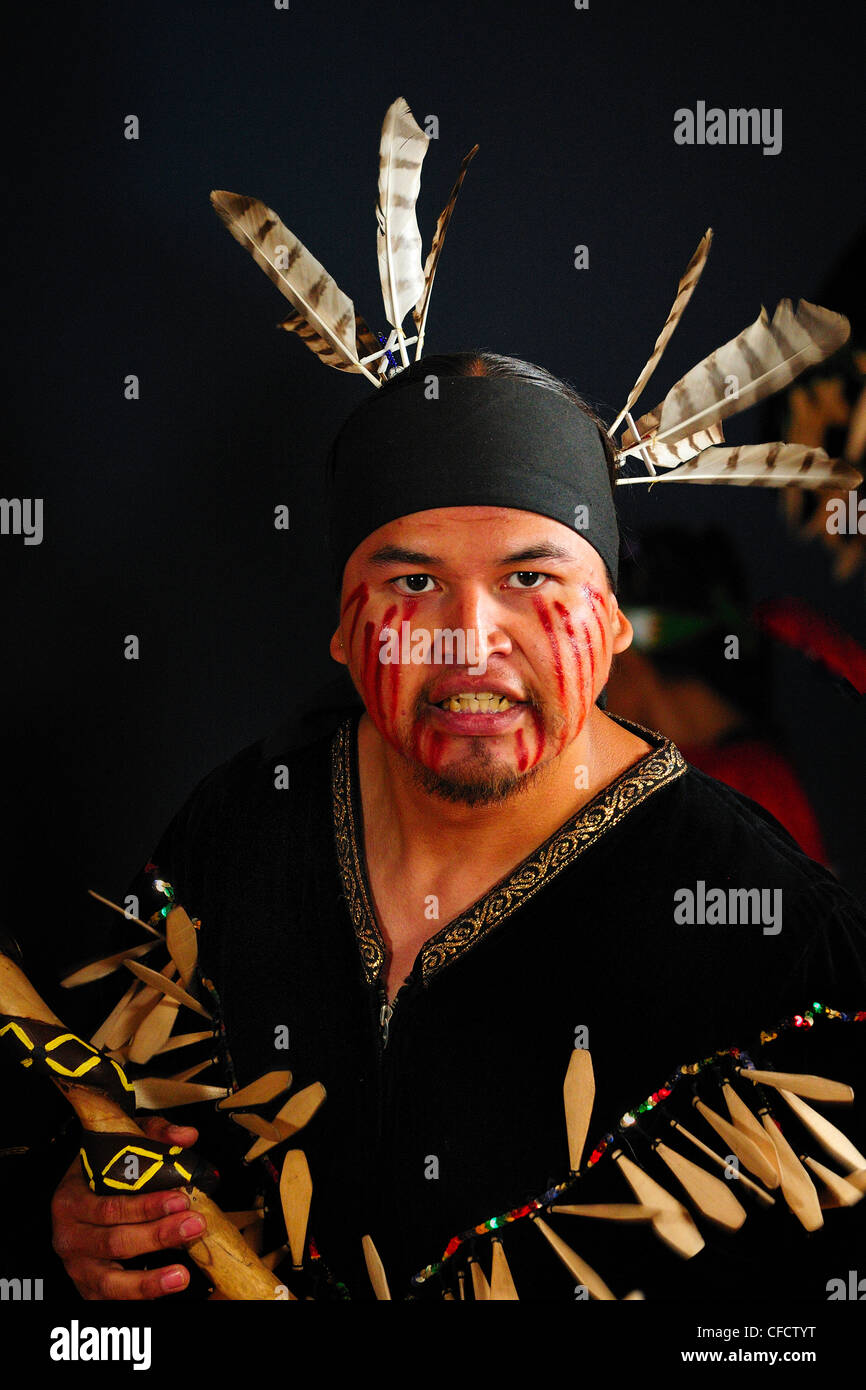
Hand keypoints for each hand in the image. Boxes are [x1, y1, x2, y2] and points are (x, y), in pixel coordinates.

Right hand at [51, 1116, 206, 1299]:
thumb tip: (186, 1136)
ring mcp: (77, 1266)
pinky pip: (111, 1300)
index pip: (109, 1207)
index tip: (179, 1199)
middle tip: (193, 1225)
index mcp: (71, 1199)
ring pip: (111, 1281)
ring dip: (149, 1281)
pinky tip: (165, 1290)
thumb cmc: (101, 1171)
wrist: (77, 1196)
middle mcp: (69, 1236)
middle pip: (114, 1242)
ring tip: (181, 1276)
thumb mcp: (120, 1144)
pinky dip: (139, 1297)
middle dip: (157, 1236)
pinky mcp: (88, 1289)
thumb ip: (154, 1134)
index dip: (146, 1206)